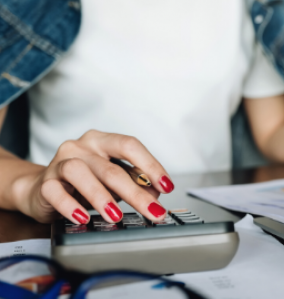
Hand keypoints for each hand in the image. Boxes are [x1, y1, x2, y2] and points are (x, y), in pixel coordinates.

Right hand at [14, 130, 173, 223]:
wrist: (41, 190)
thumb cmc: (84, 183)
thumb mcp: (113, 181)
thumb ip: (135, 182)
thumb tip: (156, 194)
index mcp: (102, 141)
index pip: (130, 145)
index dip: (150, 165)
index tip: (167, 186)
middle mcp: (81, 147)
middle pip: (111, 168)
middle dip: (135, 193)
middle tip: (152, 211)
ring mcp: (60, 163)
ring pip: (80, 173)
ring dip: (101, 196)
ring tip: (116, 215)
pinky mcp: (44, 184)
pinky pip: (55, 192)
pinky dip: (70, 206)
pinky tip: (83, 218)